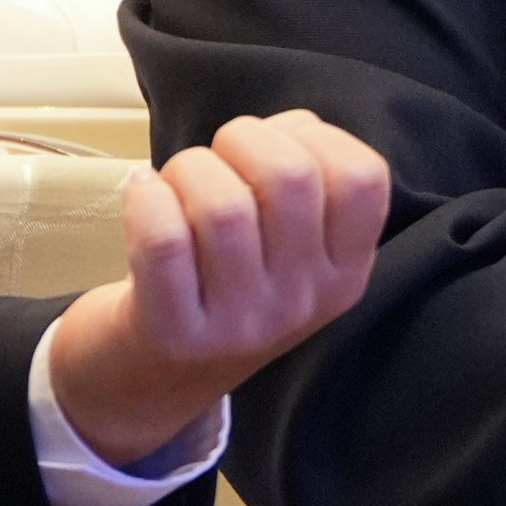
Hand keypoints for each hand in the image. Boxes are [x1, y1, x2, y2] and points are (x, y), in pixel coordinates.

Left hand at [43, 111, 392, 469]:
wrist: (148, 377)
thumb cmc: (219, 279)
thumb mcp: (287, 243)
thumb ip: (302, 170)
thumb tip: (291, 127)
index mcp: (343, 272)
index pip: (363, 179)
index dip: (315, 137)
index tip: (276, 147)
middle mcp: (301, 303)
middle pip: (289, 178)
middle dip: (242, 138)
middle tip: (217, 160)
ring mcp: (240, 324)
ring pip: (222, 206)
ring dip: (187, 169)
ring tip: (173, 184)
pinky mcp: (174, 333)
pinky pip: (163, 239)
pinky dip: (146, 196)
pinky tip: (142, 192)